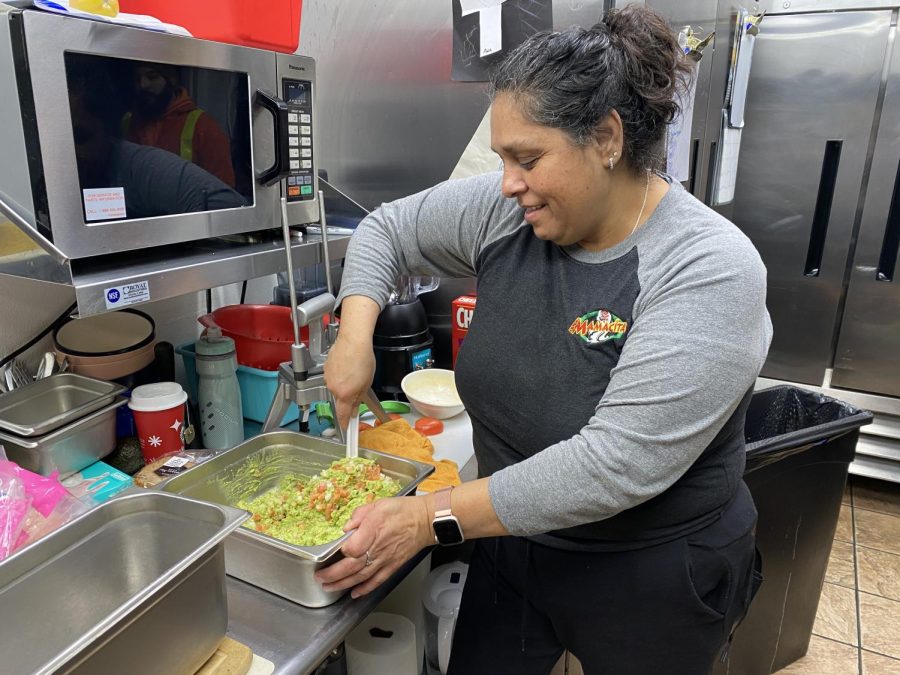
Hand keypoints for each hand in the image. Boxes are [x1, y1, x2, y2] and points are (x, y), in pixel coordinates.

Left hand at [315, 496, 432, 598]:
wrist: (425, 521)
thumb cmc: (403, 510)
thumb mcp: (379, 504)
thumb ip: (360, 515)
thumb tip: (347, 526)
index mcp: (372, 530)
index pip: (351, 548)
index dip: (340, 552)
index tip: (331, 552)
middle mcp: (377, 548)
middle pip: (351, 567)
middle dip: (333, 575)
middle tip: (320, 578)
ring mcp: (385, 560)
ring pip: (361, 577)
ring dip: (343, 584)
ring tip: (329, 588)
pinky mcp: (392, 567)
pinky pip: (376, 581)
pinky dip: (365, 589)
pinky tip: (355, 593)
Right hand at [323, 332, 375, 429]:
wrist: (353, 341)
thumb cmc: (362, 358)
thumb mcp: (366, 384)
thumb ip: (358, 400)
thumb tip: (353, 411)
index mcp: (344, 394)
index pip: (342, 415)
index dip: (344, 424)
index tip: (345, 429)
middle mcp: (333, 388)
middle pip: (340, 399)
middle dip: (348, 396)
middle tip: (358, 386)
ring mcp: (328, 378)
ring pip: (336, 387)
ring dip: (344, 384)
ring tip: (354, 372)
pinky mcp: (325, 369)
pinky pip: (333, 377)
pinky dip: (339, 375)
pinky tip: (347, 367)